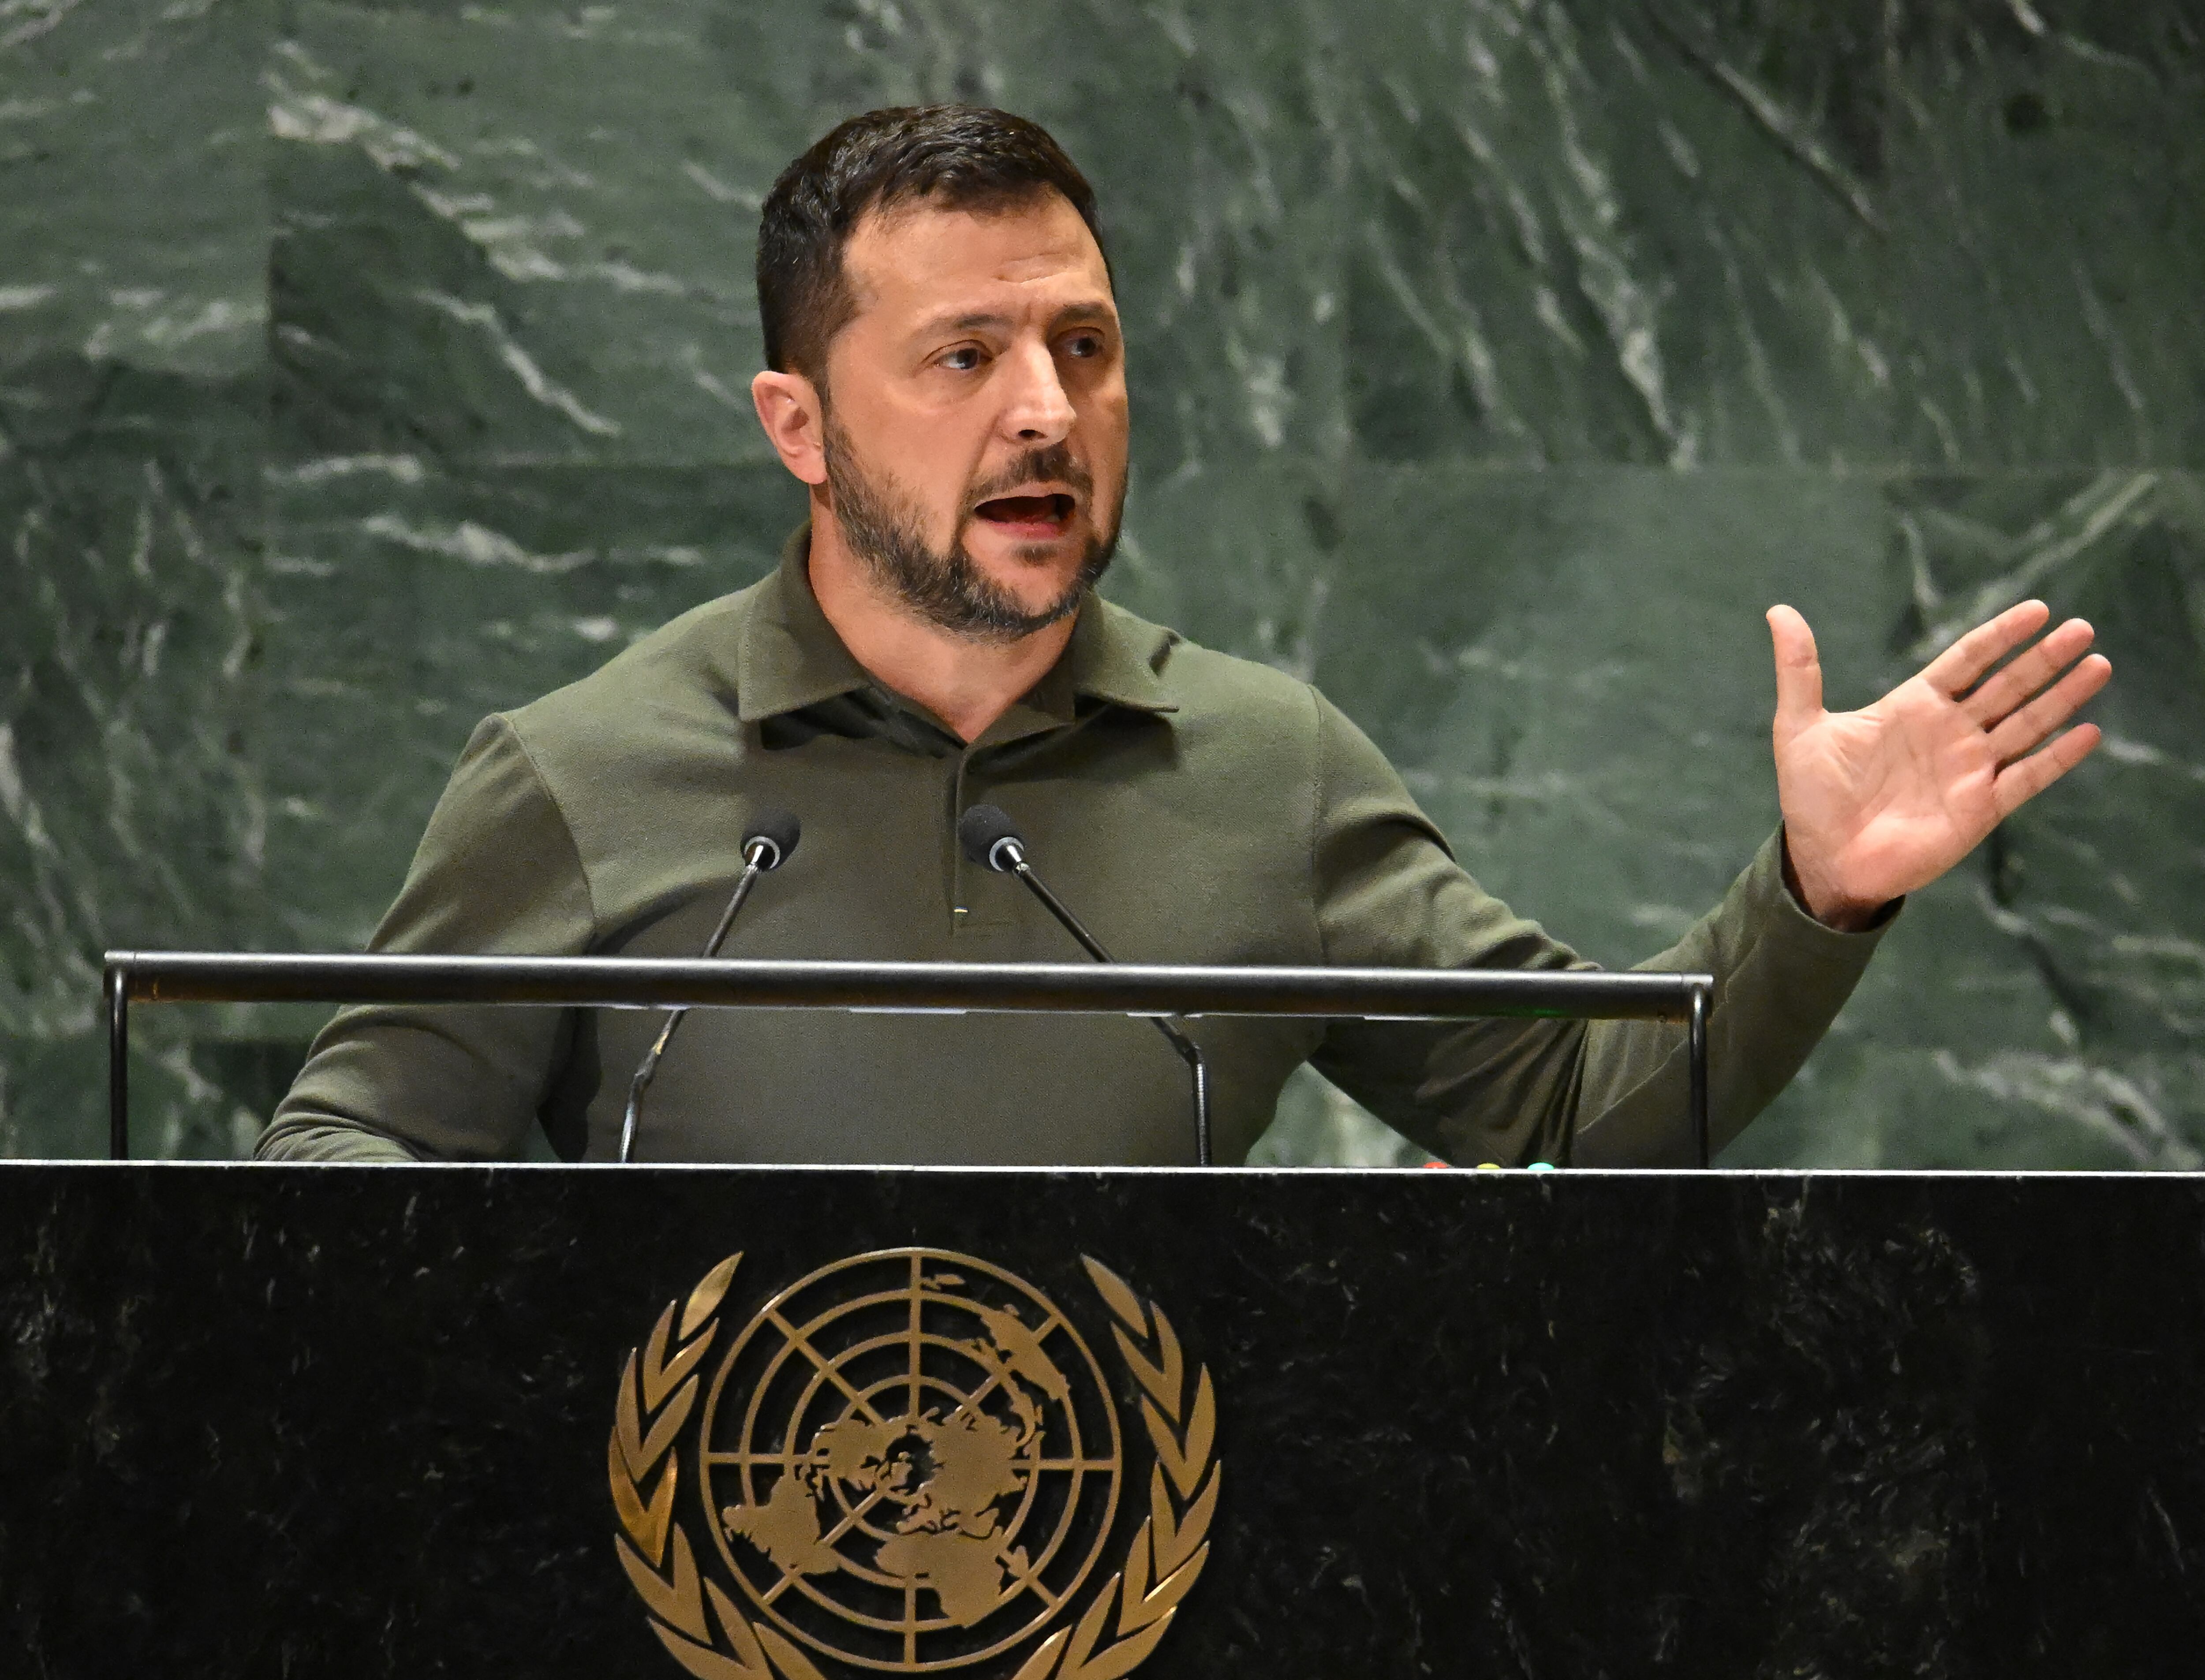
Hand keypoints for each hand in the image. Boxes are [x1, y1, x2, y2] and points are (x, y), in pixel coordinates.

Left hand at [1767, 600, 2110, 929]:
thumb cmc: (1810, 797)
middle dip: (2044, 659)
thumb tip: (1778, 611)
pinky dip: (2057, 757)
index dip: (2001, 636)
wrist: (1822, 859)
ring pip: (2027, 725)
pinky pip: (2027, 777)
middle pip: (2007, 686)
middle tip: (2082, 628)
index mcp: (1913, 707)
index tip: (2038, 610)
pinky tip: (2088, 733)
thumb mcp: (1798, 727)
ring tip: (2097, 665)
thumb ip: (1798, 669)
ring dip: (2062, 697)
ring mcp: (1969, 769)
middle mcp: (1949, 732)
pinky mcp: (1980, 807)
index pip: (1967, 660)